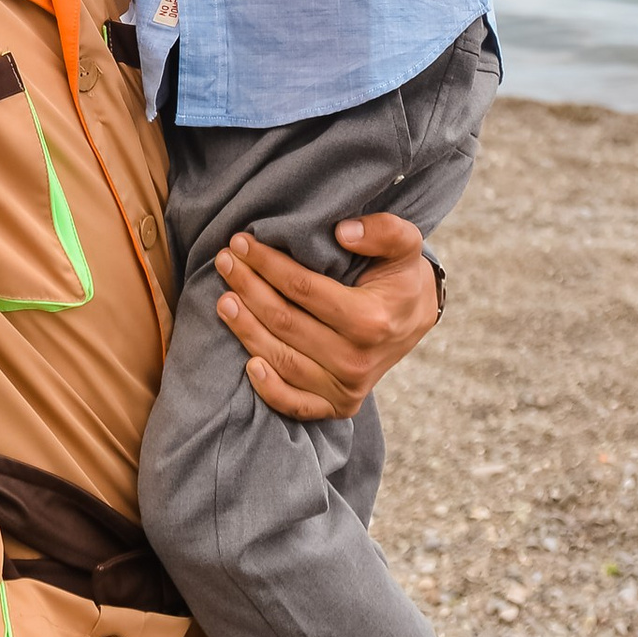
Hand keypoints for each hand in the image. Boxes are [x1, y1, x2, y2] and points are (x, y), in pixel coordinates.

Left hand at [214, 206, 444, 421]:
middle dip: (249, 289)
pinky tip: (248, 363)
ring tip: (224, 300)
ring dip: (246, 329)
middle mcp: (356, 360)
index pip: (303, 290)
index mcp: (370, 320)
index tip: (242, 243)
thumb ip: (383, 231)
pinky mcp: (339, 405)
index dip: (268, 265)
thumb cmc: (400, 276)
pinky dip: (269, 389)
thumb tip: (343, 231)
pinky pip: (296, 404)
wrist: (414, 318)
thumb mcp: (405, 243)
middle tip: (225, 262)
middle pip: (285, 323)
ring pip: (283, 360)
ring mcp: (347, 388)